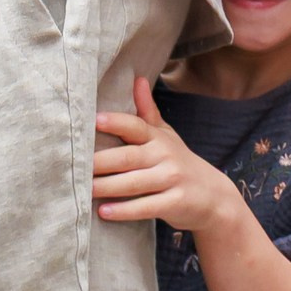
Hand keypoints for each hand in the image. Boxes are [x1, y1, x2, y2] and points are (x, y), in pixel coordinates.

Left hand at [92, 75, 238, 233]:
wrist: (215, 197)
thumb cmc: (180, 163)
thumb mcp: (167, 136)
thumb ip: (148, 112)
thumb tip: (138, 79)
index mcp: (158, 138)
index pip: (135, 126)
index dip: (116, 122)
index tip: (95, 120)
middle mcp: (165, 156)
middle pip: (127, 157)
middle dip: (100, 162)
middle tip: (75, 166)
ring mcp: (171, 179)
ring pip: (133, 183)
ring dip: (107, 187)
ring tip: (84, 190)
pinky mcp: (175, 203)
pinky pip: (145, 207)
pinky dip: (124, 210)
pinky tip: (104, 211)